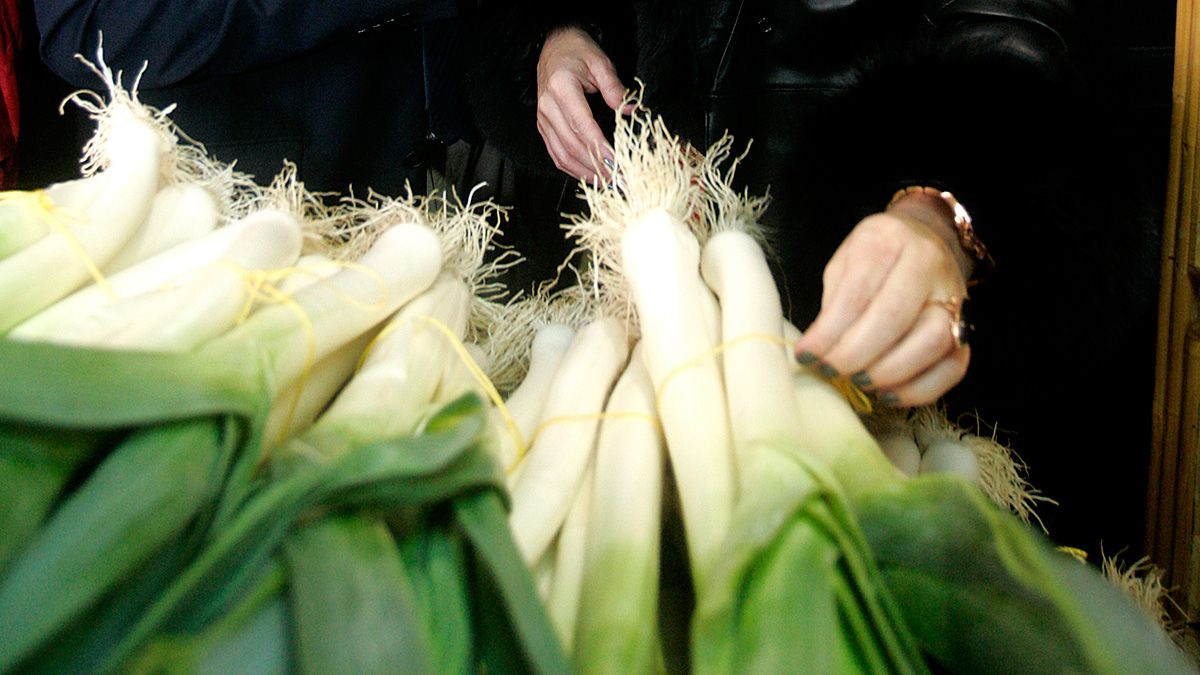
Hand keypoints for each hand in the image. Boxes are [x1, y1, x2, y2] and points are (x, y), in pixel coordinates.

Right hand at [536, 26, 626, 179]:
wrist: (553, 46)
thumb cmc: (578, 52)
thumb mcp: (600, 63)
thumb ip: (615, 88)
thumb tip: (632, 112)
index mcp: (561, 88)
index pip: (583, 126)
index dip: (600, 148)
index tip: (618, 162)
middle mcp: (547, 106)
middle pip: (572, 145)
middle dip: (596, 166)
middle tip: (617, 178)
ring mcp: (543, 118)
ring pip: (562, 154)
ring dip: (584, 172)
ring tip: (606, 183)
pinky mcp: (543, 126)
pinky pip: (555, 153)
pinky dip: (571, 168)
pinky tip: (588, 176)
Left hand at [792, 192, 975, 406]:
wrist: (925, 241)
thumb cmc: (874, 260)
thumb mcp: (843, 265)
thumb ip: (833, 304)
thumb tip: (817, 353)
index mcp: (888, 240)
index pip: (857, 292)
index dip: (829, 331)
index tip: (807, 355)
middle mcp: (928, 263)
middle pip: (894, 316)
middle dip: (855, 354)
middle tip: (831, 371)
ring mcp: (955, 296)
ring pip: (932, 341)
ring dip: (889, 372)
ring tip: (859, 382)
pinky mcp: (967, 329)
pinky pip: (953, 366)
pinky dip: (919, 389)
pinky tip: (887, 394)